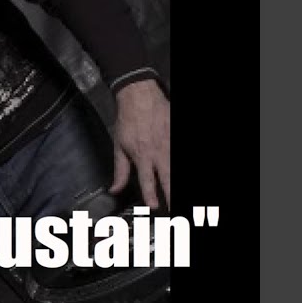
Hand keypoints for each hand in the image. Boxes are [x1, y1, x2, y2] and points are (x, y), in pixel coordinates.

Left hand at [109, 78, 170, 209]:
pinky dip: (183, 162)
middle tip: (173, 206)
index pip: (147, 180)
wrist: (140, 96)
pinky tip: (186, 175)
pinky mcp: (176, 134)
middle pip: (168, 177)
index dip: (150, 195)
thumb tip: (115, 190)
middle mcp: (159, 152)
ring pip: (176, 166)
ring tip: (182, 197)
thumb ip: (120, 171)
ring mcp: (171, 143)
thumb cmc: (129, 120)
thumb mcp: (119, 146)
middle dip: (171, 193)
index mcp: (142, 156)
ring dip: (176, 181)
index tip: (155, 206)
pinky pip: (181, 150)